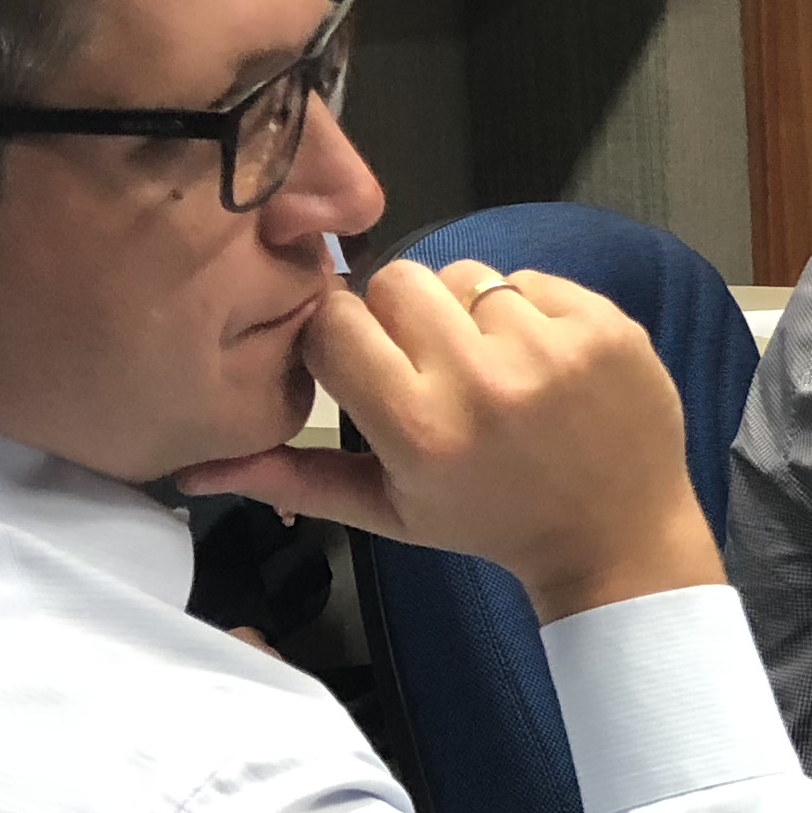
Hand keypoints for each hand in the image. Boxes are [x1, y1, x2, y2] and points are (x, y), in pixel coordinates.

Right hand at [173, 259, 723, 623]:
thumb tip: (195, 469)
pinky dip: (531, 311)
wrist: (616, 537)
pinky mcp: (606, 325)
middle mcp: (482, 381)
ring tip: (495, 370)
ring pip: (469, 274)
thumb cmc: (492, 522)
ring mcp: (552, 349)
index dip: (344, 335)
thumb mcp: (390, 511)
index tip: (367, 362)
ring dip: (472, 314)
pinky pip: (533, 278)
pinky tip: (542, 363)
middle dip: (405, 316)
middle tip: (434, 365)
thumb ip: (296, 477)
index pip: (337, 322)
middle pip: (398, 279)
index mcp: (419, 427)